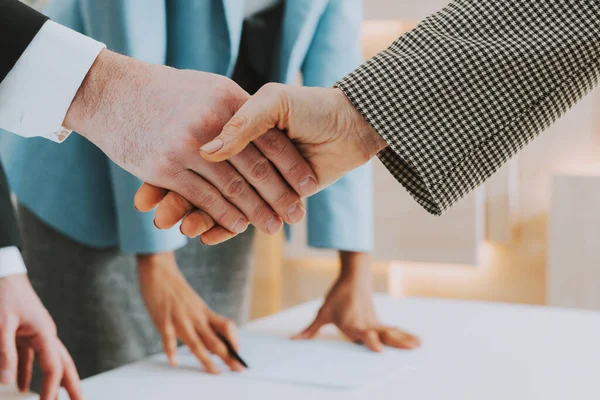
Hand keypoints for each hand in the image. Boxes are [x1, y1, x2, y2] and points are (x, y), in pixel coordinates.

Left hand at [0, 275, 81, 399]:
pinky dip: (27, 373)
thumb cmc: (4, 294)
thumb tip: (7, 382)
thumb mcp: (1, 325)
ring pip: (49, 362)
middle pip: (63, 365)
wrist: (3, 273)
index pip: (53, 368)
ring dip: (52, 382)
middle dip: (72, 386)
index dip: (50, 390)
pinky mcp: (25, 333)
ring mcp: (36, 334)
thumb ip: (5, 353)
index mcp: (44, 333)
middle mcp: (45, 335)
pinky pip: (30, 357)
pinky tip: (21, 386)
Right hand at [65, 50, 318, 236]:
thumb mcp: (210, 87)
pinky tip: (238, 226)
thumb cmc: (165, 91)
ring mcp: (187, 146)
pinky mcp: (165, 167)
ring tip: (273, 227)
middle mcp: (211, 122)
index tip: (309, 185)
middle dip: (280, 196)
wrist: (111, 90)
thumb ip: (241, 110)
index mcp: (228, 99)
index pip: (269, 139)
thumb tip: (272, 135)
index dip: (291, 165)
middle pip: (255, 168)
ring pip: (232, 188)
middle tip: (295, 216)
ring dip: (255, 212)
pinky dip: (224, 215)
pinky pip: (204, 197)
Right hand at [136, 84, 387, 235]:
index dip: (174, 169)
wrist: (351, 125)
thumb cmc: (312, 108)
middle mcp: (241, 154)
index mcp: (237, 129)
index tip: (150, 187)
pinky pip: (241, 215)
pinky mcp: (271, 198)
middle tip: (155, 217)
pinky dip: (225, 226)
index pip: (198, 156)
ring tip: (176, 229)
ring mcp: (254, 177)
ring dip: (198, 216)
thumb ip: (246, 123)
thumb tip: (211, 151)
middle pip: (203, 182)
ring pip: (220, 201)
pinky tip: (204, 236)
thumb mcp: (275, 102)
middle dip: (179, 200)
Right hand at [137, 252, 244, 373]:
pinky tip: (174, 361)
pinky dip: (171, 351)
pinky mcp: (164, 321)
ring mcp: (180, 320)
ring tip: (216, 372)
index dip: (234, 341)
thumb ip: (201, 322)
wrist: (160, 272)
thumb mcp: (194, 305)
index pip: (227, 327)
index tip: (238, 353)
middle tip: (238, 369)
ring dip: (207, 360)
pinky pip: (168, 339)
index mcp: (204, 312)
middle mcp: (196, 317)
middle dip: (228, 357)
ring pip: (196, 344)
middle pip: (215, 340)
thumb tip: (210, 344)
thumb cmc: (176, 290)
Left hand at [293, 252, 419, 351]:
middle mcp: (366, 324)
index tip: (378, 349)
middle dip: (394, 343)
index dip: (370, 341)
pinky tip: (417, 341)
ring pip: (391, 333)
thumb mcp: (322, 312)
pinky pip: (393, 330)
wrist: (354, 276)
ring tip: (418, 346)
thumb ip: (311, 329)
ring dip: (404, 340)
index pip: (362, 334)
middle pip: (382, 335)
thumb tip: (295, 340)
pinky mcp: (379, 321)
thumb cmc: (338, 295)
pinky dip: (405, 335)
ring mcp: (374, 322)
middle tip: (408, 349)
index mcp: (352, 324)